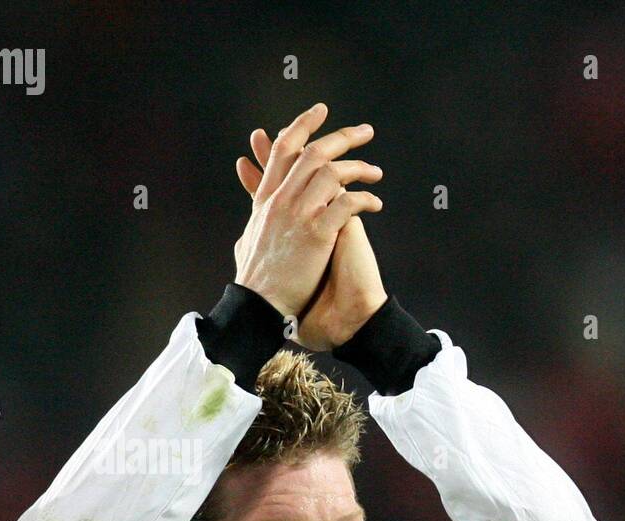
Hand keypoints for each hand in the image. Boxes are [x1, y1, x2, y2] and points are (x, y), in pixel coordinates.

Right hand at [231, 102, 382, 318]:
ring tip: (377, 173)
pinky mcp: (316, 233)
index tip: (320, 112)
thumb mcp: (247, 244)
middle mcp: (281, 199)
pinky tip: (376, 204)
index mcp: (267, 199)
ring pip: (332, 172)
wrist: (260, 305)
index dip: (302, 126)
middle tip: (366, 131)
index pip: (284, 149)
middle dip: (342, 137)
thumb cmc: (257, 282)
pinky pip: (346, 203)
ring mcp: (298, 214)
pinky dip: (364, 199)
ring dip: (359, 169)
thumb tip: (248, 229)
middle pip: (313, 152)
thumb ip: (251, 228)